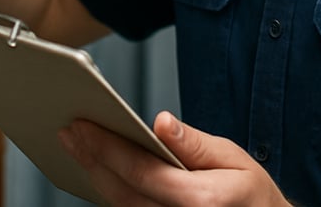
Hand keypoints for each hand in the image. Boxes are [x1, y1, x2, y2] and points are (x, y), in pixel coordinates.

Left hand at [59, 111, 292, 206]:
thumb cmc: (251, 194)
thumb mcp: (235, 160)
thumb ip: (196, 144)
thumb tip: (162, 122)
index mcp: (199, 201)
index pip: (141, 172)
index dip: (107, 147)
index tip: (81, 124)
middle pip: (123, 192)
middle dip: (92, 159)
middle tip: (68, 131)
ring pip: (121, 206)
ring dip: (96, 175)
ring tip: (76, 146)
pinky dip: (110, 191)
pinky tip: (99, 170)